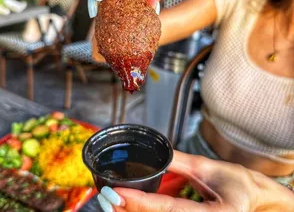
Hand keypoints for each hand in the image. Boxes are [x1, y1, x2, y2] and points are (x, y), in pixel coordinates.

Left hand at [97, 151, 293, 211]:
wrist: (254, 200)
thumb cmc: (238, 184)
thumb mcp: (208, 168)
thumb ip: (179, 162)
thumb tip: (155, 153)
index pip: (167, 209)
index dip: (138, 202)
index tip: (115, 194)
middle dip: (128, 210)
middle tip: (105, 197)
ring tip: (112, 200)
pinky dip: (145, 211)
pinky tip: (131, 204)